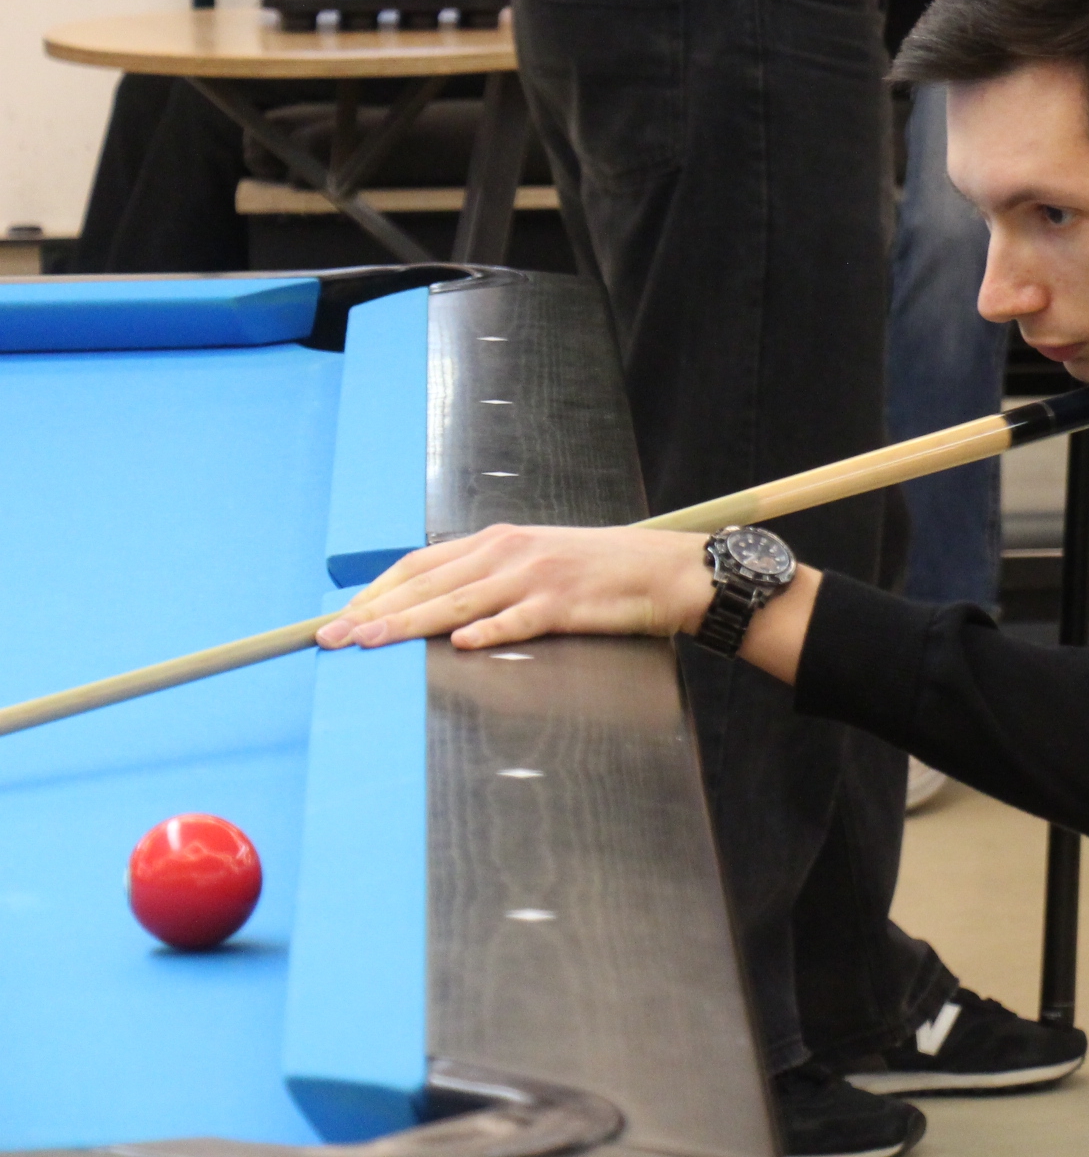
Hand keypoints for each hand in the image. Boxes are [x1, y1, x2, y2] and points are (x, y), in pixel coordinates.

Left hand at [317, 524, 716, 651]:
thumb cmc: (597, 570)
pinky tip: (459, 644)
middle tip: (331, 637)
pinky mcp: (563, 605)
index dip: (375, 591)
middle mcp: (507, 554)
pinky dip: (487, 632)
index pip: (419, 564)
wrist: (661, 569)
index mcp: (496, 541)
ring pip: (458, 603)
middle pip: (427, 584)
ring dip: (409, 623)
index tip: (340, 617)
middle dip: (374, 612)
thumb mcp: (534, 559)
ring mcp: (535, 578)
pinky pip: (518, 621)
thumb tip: (435, 606)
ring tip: (370, 642)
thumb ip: (487, 576)